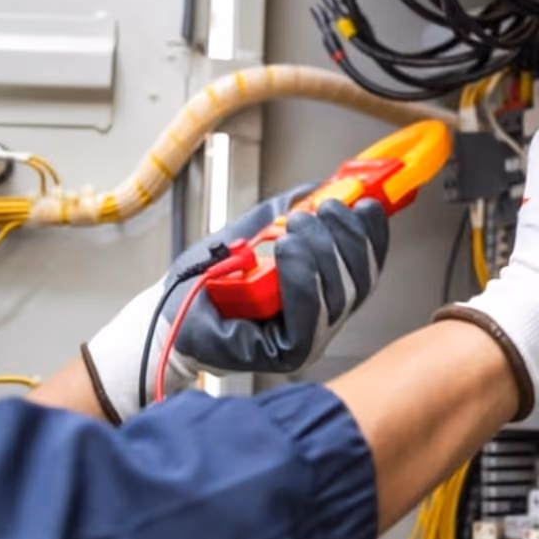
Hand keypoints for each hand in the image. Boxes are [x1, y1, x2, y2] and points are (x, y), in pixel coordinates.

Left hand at [82, 186, 388, 420]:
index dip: (372, 234)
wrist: (167, 312)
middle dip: (346, 237)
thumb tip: (319, 185)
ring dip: (323, 251)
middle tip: (322, 210)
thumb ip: (288, 210)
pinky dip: (303, 277)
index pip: (366, 264)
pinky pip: (310, 315)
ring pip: (339, 295)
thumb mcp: (253, 232)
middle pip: (360, 280)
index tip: (366, 203)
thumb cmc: (205, 281)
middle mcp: (323, 318)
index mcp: (323, 290)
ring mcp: (308, 339)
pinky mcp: (287, 353)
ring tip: (296, 227)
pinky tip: (289, 251)